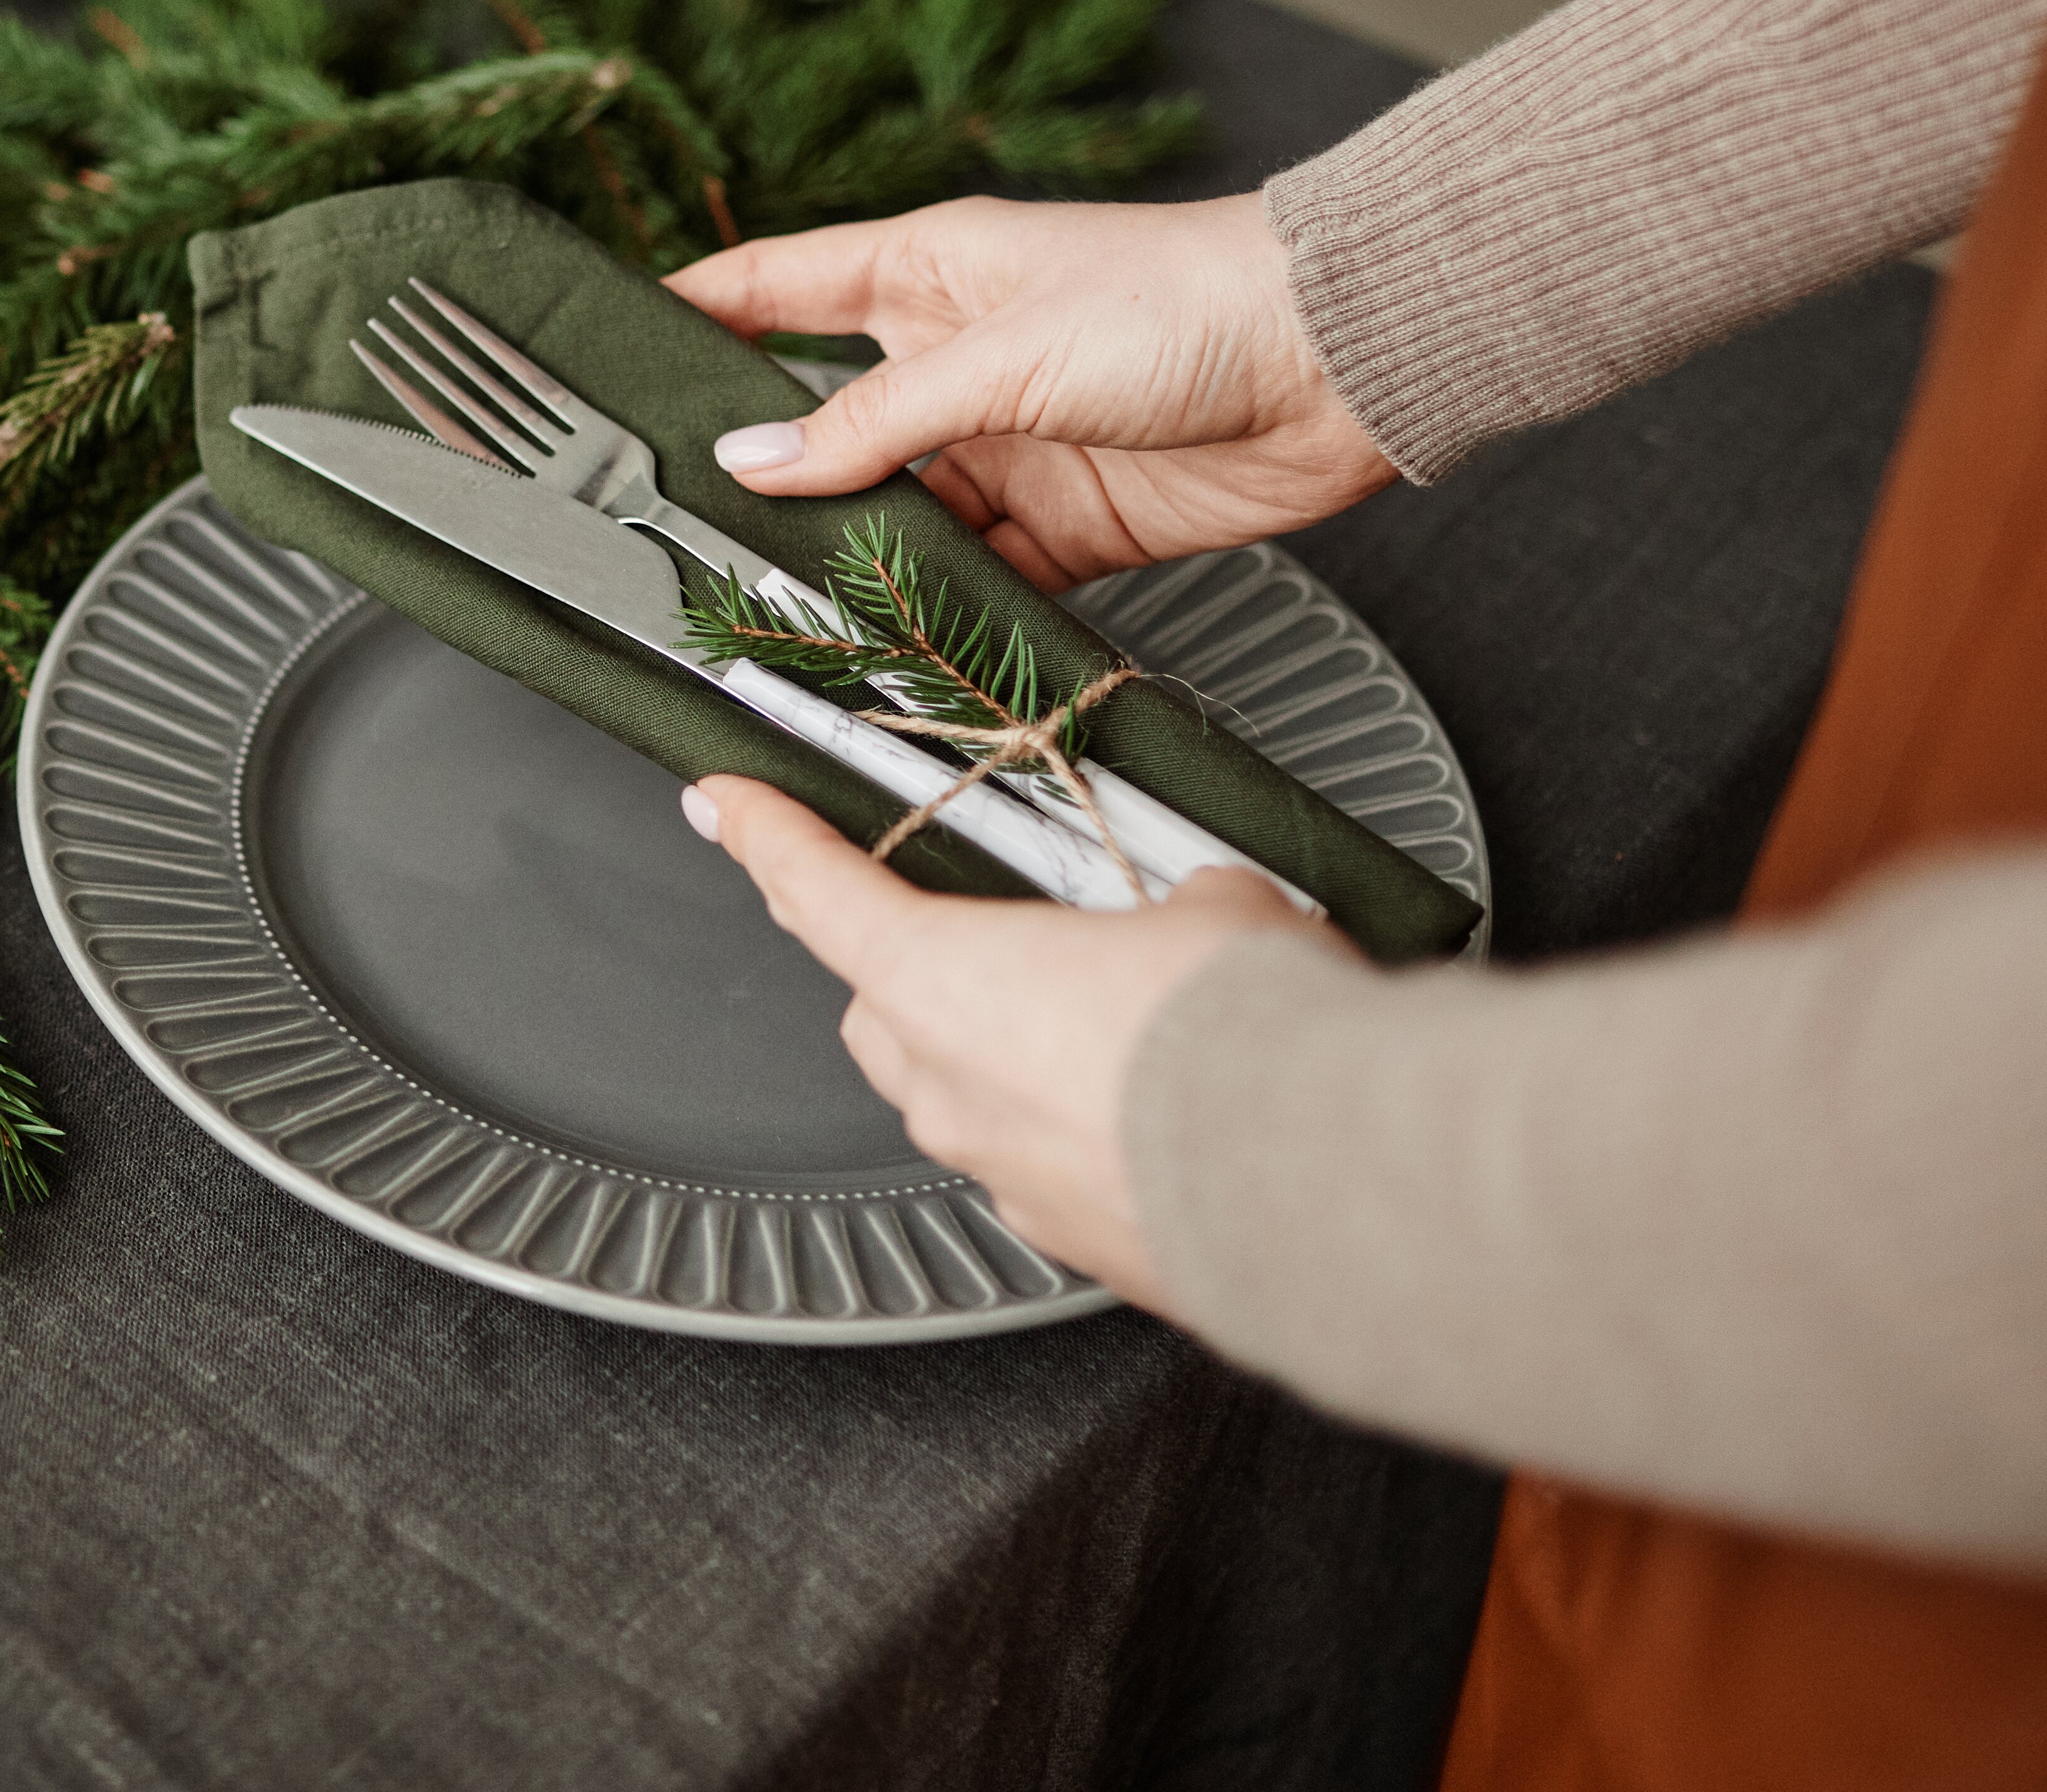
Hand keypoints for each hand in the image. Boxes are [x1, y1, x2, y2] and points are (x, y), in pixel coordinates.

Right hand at [667, 193, 1393, 588]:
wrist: (1339, 363)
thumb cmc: (1184, 298)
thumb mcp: (1001, 352)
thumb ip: (873, 419)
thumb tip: (755, 465)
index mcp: (924, 274)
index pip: (772, 287)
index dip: (692, 312)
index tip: (610, 349)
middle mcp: (953, 359)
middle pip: (822, 422)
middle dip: (761, 472)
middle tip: (681, 521)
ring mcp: (1004, 446)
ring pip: (891, 515)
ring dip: (849, 556)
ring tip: (781, 600)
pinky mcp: (1062, 524)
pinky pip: (973, 575)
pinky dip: (934, 608)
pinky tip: (891, 634)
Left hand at [686, 774, 1336, 1302]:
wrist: (1323, 1184)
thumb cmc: (1235, 1034)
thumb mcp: (1211, 908)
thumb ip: (1177, 901)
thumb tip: (1204, 910)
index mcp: (940, 982)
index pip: (818, 889)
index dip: (767, 836)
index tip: (723, 804)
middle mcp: (947, 1088)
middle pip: (887, 1009)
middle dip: (922, 967)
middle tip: (1003, 932)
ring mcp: (1003, 1176)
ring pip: (965, 1097)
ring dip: (1017, 1055)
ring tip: (1122, 1023)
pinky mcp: (1074, 1242)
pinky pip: (1045, 1167)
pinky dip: (1084, 1131)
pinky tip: (1166, 1111)